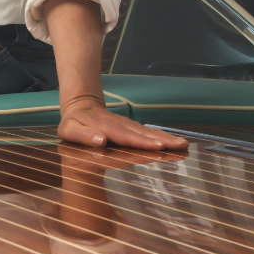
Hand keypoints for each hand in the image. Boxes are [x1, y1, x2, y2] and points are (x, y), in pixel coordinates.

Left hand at [57, 95, 187, 151]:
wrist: (81, 106)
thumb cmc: (73, 123)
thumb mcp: (70, 130)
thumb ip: (83, 135)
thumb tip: (99, 139)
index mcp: (106, 128)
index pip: (127, 137)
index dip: (143, 142)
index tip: (158, 146)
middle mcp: (121, 126)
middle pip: (144, 134)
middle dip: (163, 141)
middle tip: (180, 146)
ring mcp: (128, 125)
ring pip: (149, 132)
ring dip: (167, 138)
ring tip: (183, 144)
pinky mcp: (132, 127)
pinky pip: (149, 132)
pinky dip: (163, 136)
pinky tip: (175, 141)